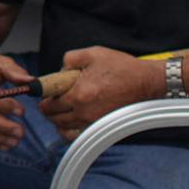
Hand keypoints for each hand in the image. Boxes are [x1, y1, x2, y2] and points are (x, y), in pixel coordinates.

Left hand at [38, 47, 156, 139]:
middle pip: (53, 118)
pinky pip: (76, 135)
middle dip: (48, 108)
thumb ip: (69, 59)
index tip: (43, 92)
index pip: (48, 103)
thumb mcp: (92, 54)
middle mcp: (83, 111)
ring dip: (57, 119)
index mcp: (78, 93)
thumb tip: (59, 71)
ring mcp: (92, 121)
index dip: (43, 97)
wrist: (145, 82)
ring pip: (63, 128)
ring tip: (60, 109)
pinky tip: (70, 121)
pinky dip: (69, 131)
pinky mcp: (100, 126)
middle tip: (51, 99)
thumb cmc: (121, 67)